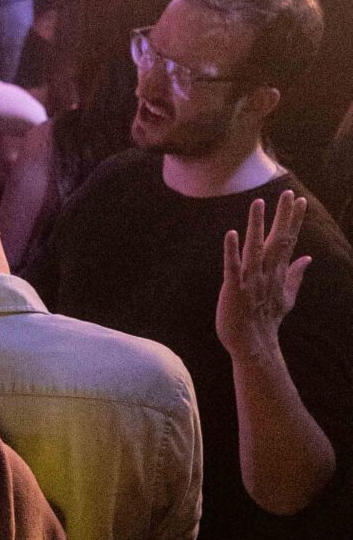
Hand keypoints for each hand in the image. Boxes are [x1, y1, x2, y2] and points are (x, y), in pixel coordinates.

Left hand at [217, 191, 310, 364]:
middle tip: (289, 193)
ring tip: (258, 203)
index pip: (288, 241)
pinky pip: (232, 267)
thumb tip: (308, 258)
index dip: (293, 220)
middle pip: (277, 240)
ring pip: (255, 248)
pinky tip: (231, 233)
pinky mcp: (234, 289)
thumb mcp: (285, 297)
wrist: (252, 345)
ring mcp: (251, 280)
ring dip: (257, 225)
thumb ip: (295, 275)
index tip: (300, 200)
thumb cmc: (265, 320)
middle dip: (283, 217)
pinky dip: (231, 251)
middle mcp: (266, 273)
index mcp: (277, 273)